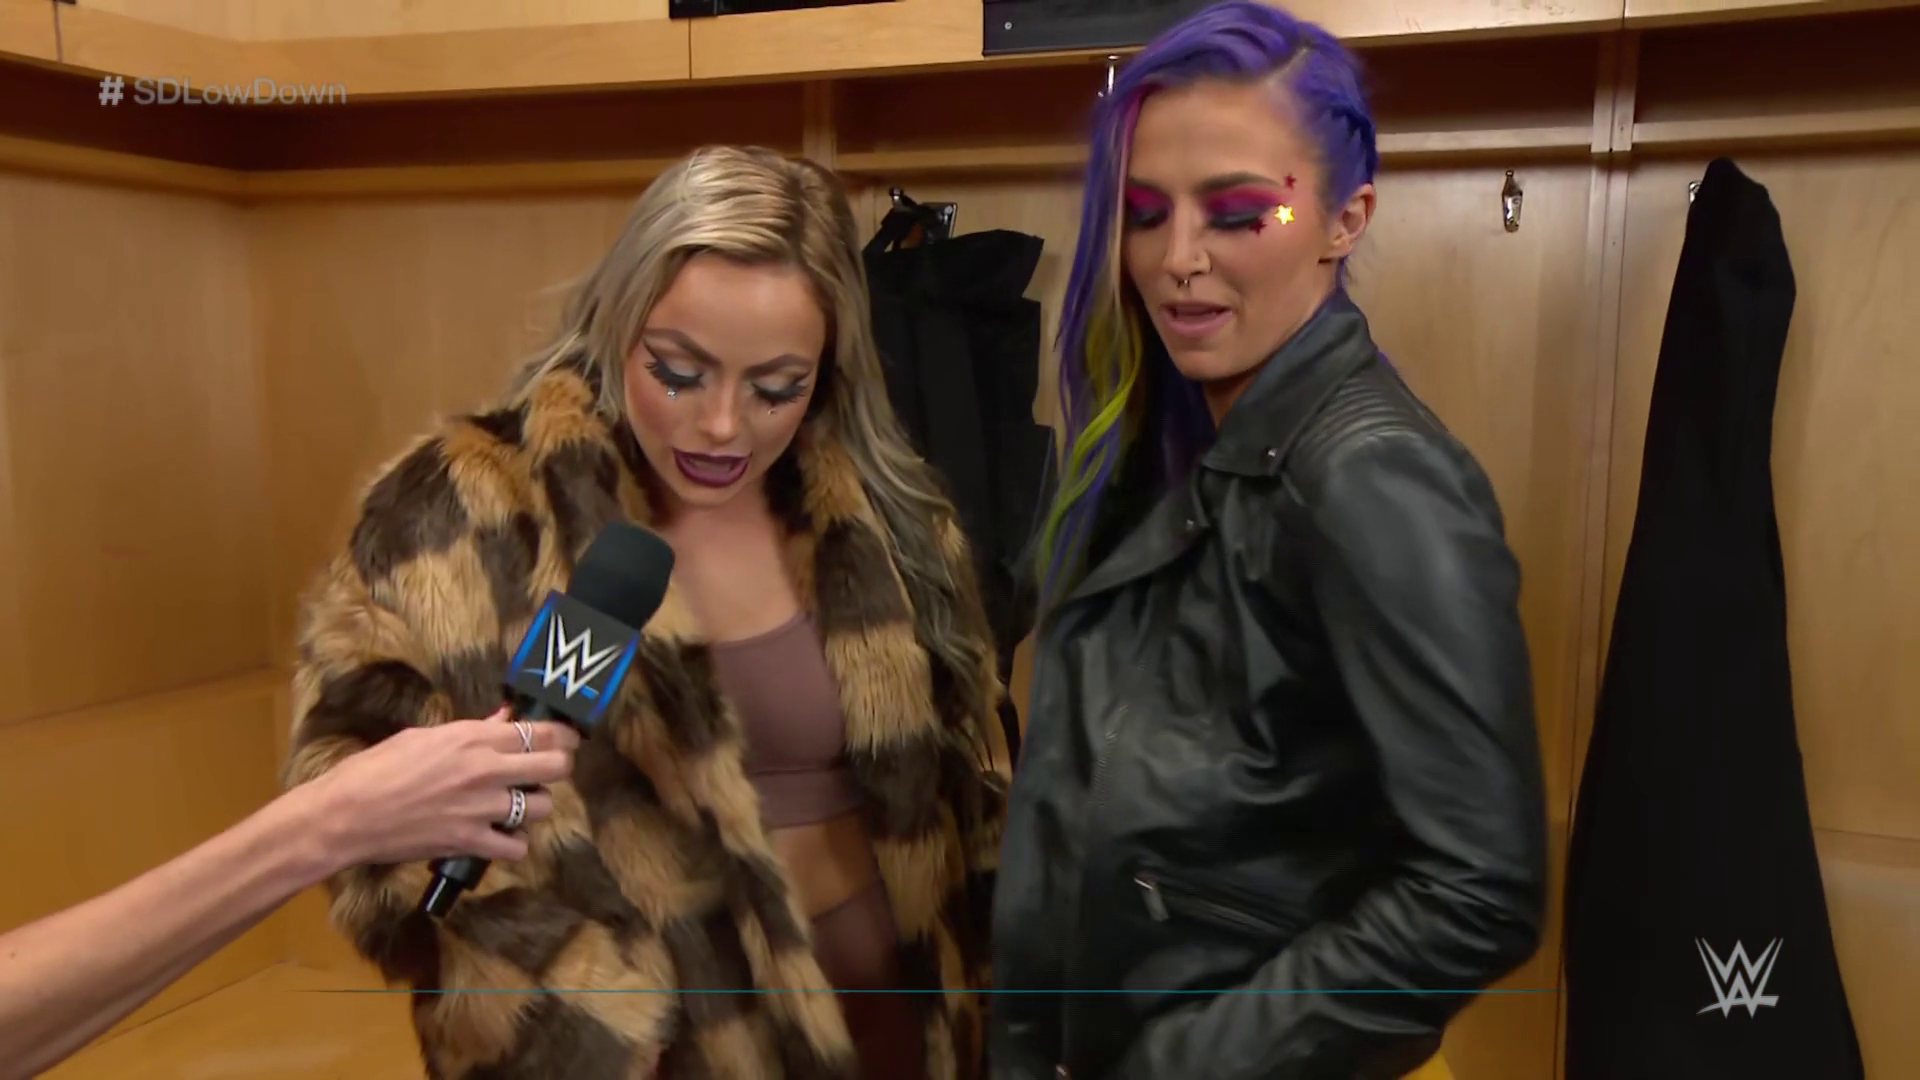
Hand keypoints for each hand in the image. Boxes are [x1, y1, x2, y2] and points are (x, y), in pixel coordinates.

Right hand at [304, 707, 580, 868]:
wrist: (345, 815)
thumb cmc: (376, 769)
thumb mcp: (424, 737)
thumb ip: (473, 731)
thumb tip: (504, 721)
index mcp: (473, 738)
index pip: (542, 731)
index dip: (564, 735)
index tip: (568, 739)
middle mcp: (485, 770)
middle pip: (556, 767)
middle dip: (559, 767)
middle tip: (548, 770)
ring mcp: (480, 808)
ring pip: (543, 807)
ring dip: (535, 806)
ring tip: (518, 804)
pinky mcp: (469, 842)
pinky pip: (517, 847)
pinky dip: (513, 844)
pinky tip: (499, 836)